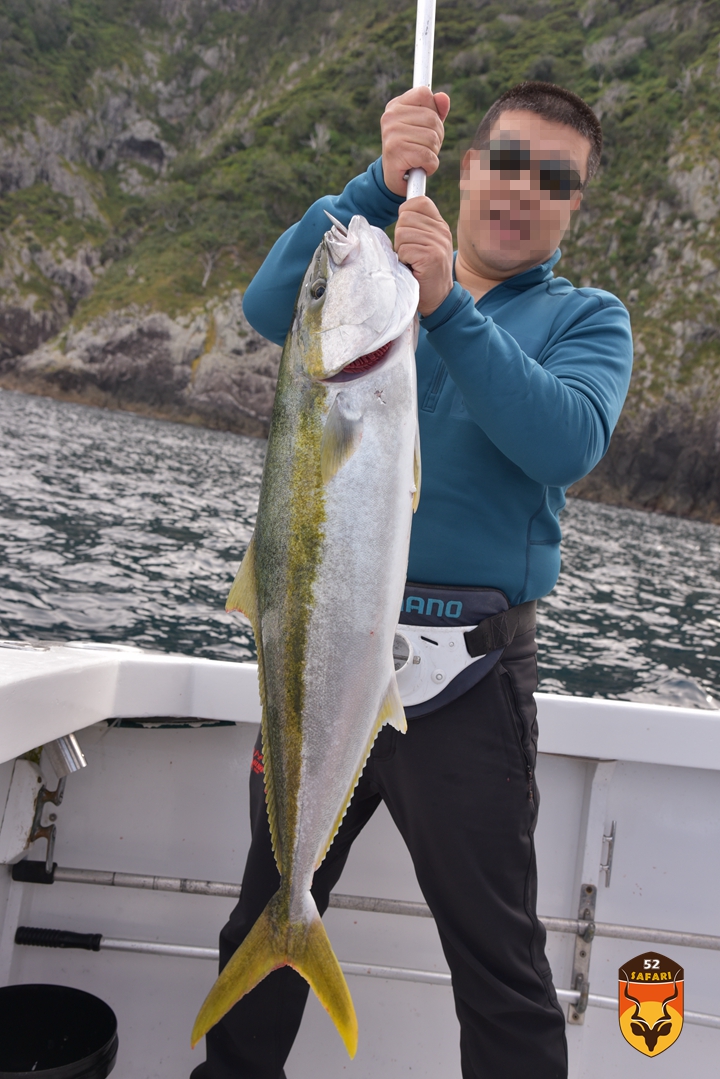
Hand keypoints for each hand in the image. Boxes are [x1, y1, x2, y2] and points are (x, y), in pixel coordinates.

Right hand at [381, 87, 450, 197]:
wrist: (394, 179)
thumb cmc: (411, 149)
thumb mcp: (423, 127)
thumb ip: (435, 111)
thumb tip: (443, 97)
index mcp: (395, 106)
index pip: (424, 94)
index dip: (433, 111)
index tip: (425, 127)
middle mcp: (390, 117)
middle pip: (433, 118)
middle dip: (437, 137)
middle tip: (424, 148)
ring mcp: (392, 134)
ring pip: (432, 138)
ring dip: (433, 153)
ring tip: (420, 158)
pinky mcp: (396, 152)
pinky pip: (428, 156)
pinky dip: (430, 166)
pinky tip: (420, 168)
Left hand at [394, 197, 453, 316]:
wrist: (439, 300)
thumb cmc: (425, 273)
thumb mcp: (426, 245)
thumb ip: (418, 228)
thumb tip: (402, 213)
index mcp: (440, 225)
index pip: (419, 202)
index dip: (406, 213)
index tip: (407, 232)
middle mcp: (441, 231)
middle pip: (405, 218)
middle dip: (400, 237)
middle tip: (410, 254)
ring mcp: (437, 243)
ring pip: (402, 233)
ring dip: (401, 251)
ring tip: (412, 262)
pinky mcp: (431, 256)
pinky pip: (404, 249)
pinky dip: (403, 261)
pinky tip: (413, 269)